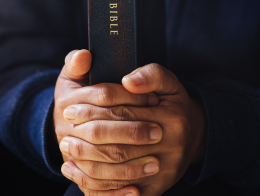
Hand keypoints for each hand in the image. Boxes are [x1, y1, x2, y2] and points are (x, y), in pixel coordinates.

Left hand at [60, 62, 204, 195]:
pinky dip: (99, 185)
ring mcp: (164, 171)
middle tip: (64, 129)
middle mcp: (171, 146)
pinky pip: (123, 192)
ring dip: (88, 160)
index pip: (123, 112)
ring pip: (118, 169)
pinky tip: (77, 173)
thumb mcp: (169, 83)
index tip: (69, 107)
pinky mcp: (157, 188)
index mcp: (172, 117)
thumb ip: (151, 75)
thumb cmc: (174, 105)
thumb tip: (128, 81)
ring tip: (67, 147)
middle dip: (87, 135)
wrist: (195, 137)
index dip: (93, 109)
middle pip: (119, 143)